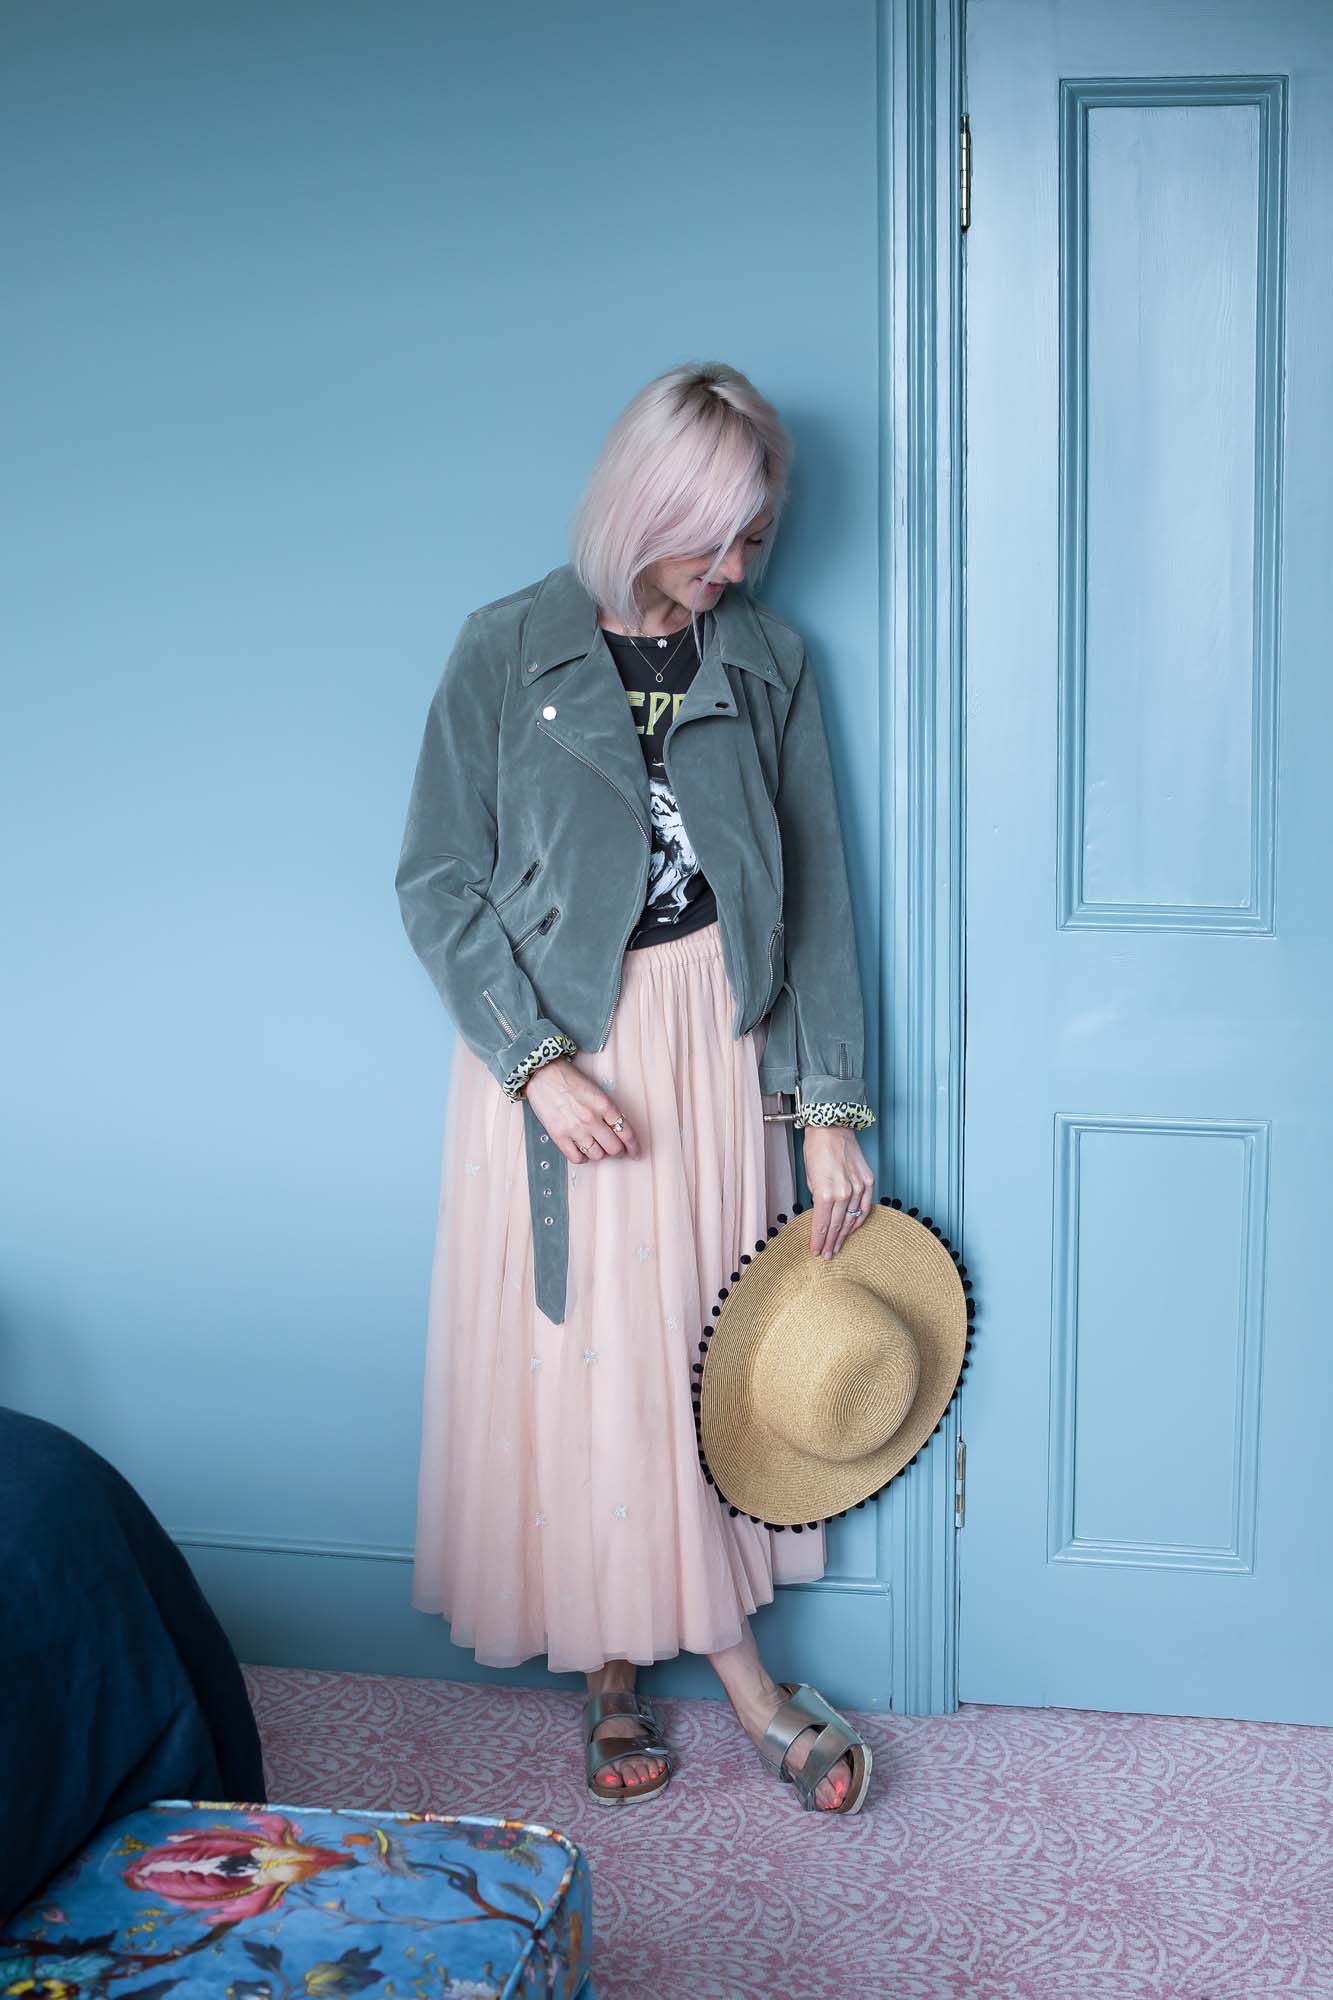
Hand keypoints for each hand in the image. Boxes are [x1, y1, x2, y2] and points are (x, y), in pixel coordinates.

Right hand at [521, 1057, 640, 1166]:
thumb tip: (617, 1130)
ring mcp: (575, 1129)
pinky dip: (582, 1157)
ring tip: (596, 1146)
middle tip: (614, 1149)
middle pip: (614, 1148)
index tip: (635, 1153)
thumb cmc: (569, 1080)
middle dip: (617, 1151)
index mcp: (604, 1105)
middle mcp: (591, 1119)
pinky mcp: (559, 1136)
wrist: (543, 1075)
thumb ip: (608, 1111)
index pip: (626, 1133)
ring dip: (599, 1153)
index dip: (634, 1146)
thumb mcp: (597, 1091)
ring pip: (597, 1155)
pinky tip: (582, 1150)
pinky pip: (577, 1158)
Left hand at [801, 1126, 874, 1258]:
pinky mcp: (868, 1182)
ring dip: (844, 1234)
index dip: (818, 1240)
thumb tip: (821, 1211)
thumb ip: (817, 1197)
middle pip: (836, 1225)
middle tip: (827, 1254)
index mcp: (825, 1192)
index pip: (822, 1224)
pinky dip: (859, 1219)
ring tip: (838, 1246)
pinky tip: (853, 1228)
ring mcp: (858, 1187)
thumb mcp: (809, 1177)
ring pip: (851, 1218)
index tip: (816, 1251)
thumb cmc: (816, 1149)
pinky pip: (865, 1206)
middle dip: (830, 1242)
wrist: (832, 1128)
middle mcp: (843, 1192)